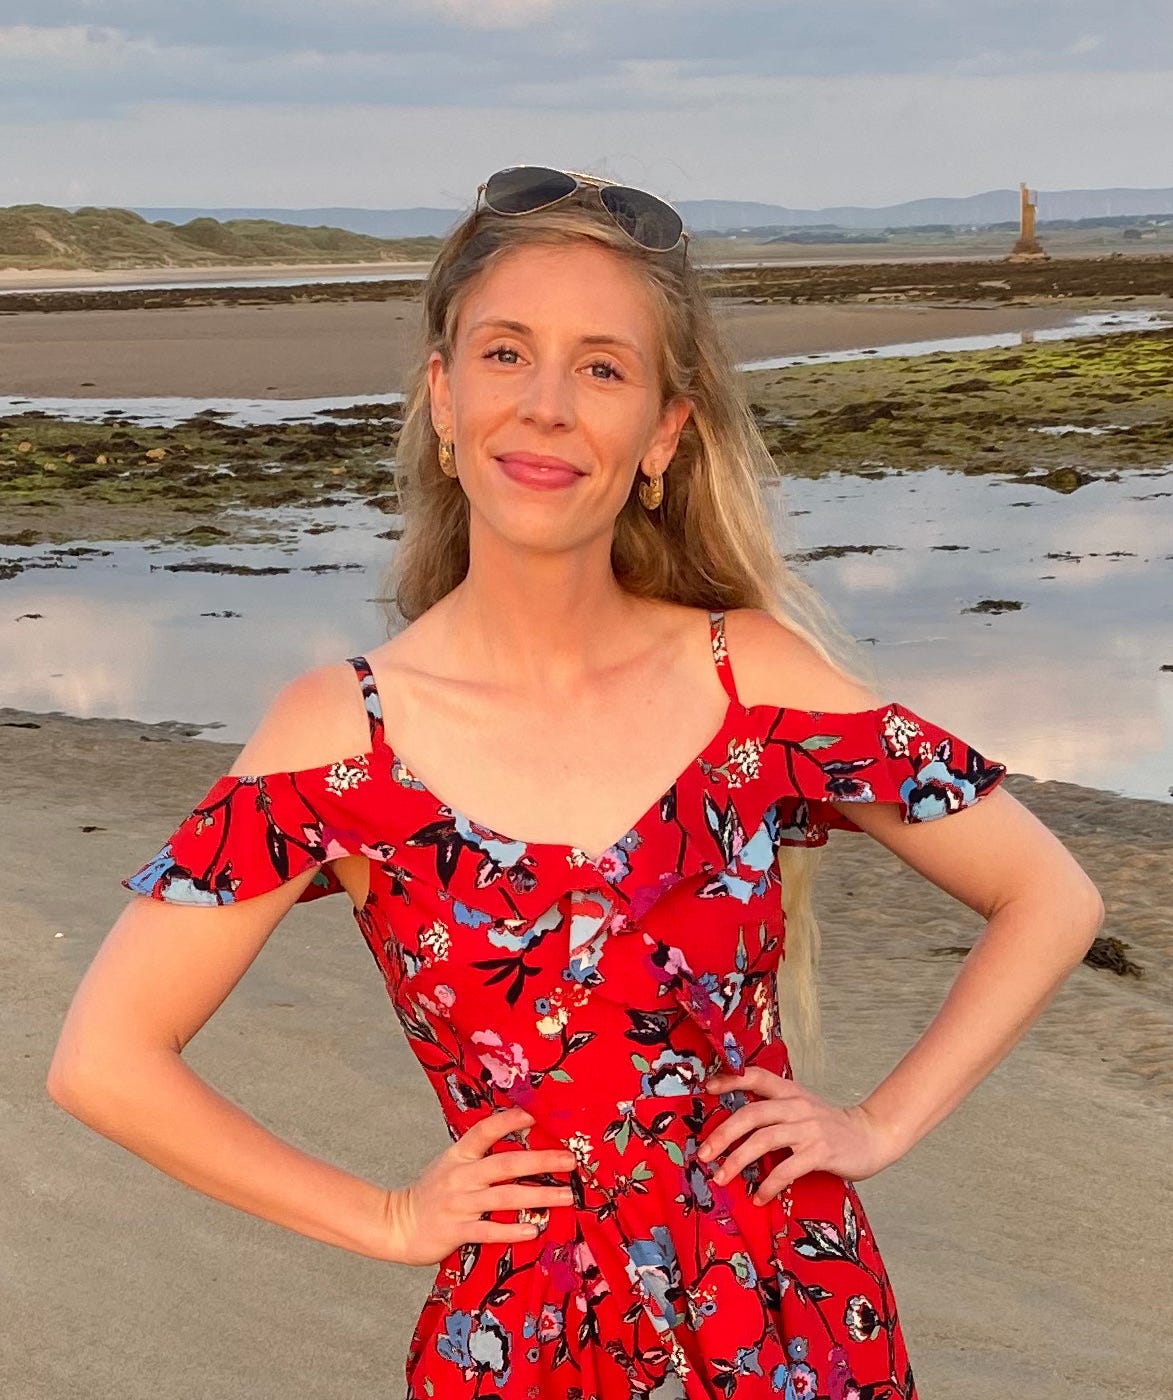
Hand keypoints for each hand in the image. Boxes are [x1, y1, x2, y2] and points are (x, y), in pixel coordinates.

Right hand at [387, 1105, 577, 1266]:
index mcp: (459, 1155)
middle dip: (541, 1161)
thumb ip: (479, 1156)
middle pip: (506, 1164)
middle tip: (570, 1160)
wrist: (396, 1225)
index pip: (484, 1130)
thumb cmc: (431, 1194)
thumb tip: (520, 1143)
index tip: (535, 1114)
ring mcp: (458, 1204)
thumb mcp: (451, 1165)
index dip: (509, 1121)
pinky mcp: (455, 1231)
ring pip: (504, 1197)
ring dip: (538, 1196)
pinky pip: (488, 1231)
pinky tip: (533, 1230)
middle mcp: (460, 1176)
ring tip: (566, 1196)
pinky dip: (511, 1230)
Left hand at [698, 1067, 903, 1202]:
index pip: (756, 1076)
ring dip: (737, 1160)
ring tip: (721, 1177)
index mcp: (790, 1091)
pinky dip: (769, 1185)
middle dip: (723, 1134)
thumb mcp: (802, 1107)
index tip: (706, 1088)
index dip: (730, 1078)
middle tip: (703, 1154)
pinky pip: (787, 1169)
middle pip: (751, 1114)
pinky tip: (759, 1196)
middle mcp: (797, 1106)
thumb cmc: (830, 1126)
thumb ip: (775, 1109)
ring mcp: (809, 1129)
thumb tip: (736, 1125)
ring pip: (764, 1140)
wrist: (871, 1136)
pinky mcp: (820, 1152)